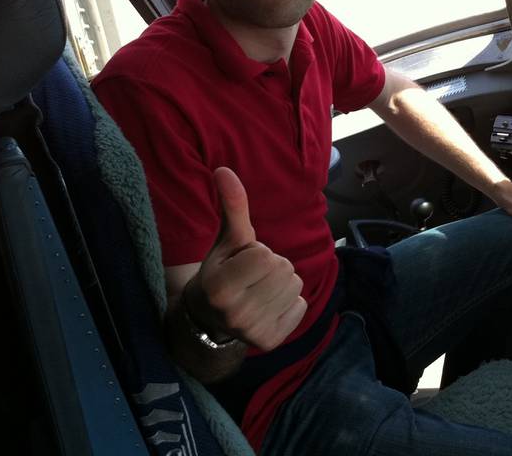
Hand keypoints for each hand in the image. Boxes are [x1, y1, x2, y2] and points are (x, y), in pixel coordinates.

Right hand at [183, 167, 306, 351]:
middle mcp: (235, 313)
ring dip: (283, 284)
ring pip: (295, 286)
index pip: (265, 254)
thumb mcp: (226, 241)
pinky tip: (268, 307)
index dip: (258, 252)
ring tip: (260, 290)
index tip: (243, 263)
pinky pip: (301, 307)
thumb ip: (232, 207)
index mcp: (220, 286)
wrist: (210, 321)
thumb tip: (224, 169)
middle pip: (284, 269)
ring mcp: (253, 331)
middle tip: (253, 278)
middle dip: (273, 267)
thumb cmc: (222, 271)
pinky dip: (290, 304)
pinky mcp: (270, 342)